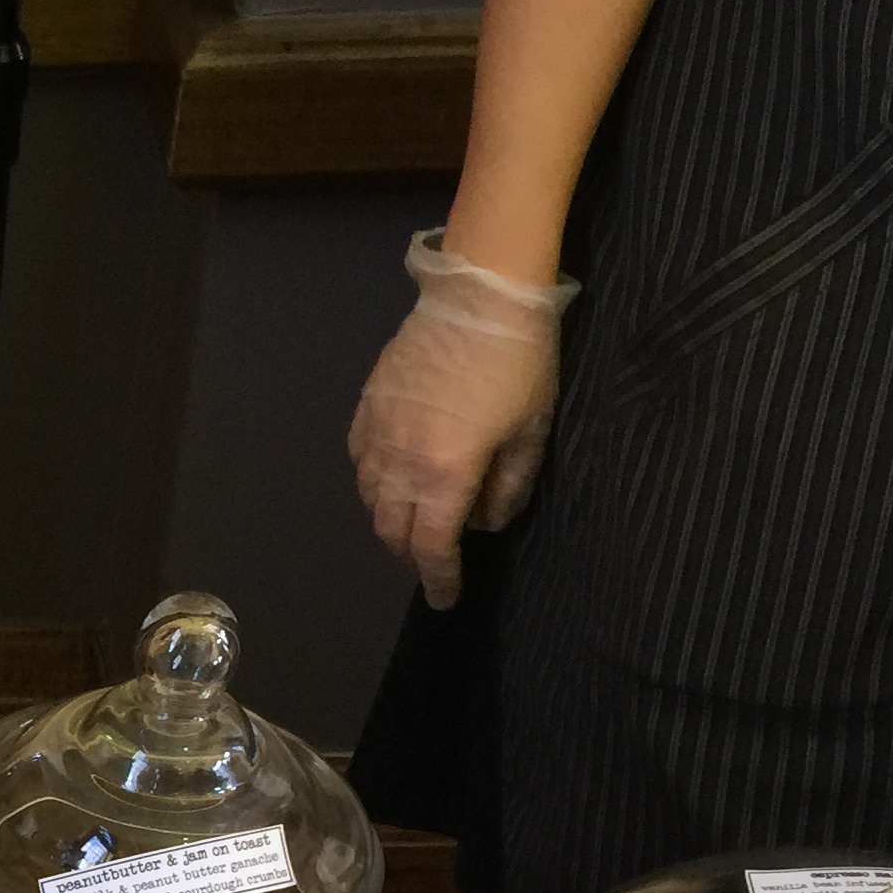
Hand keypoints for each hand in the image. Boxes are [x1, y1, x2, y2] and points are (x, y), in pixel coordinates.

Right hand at [349, 232, 578, 608]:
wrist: (481, 295)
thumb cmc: (520, 364)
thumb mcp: (532, 433)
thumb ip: (508, 489)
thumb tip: (485, 522)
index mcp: (445, 474)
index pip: (431, 547)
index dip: (438, 577)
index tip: (445, 597)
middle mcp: (400, 462)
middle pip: (392, 530)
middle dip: (412, 555)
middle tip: (434, 560)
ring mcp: (377, 434)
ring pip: (371, 499)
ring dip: (391, 520)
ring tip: (414, 520)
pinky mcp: (367, 408)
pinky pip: (360, 461)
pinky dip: (374, 482)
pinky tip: (392, 476)